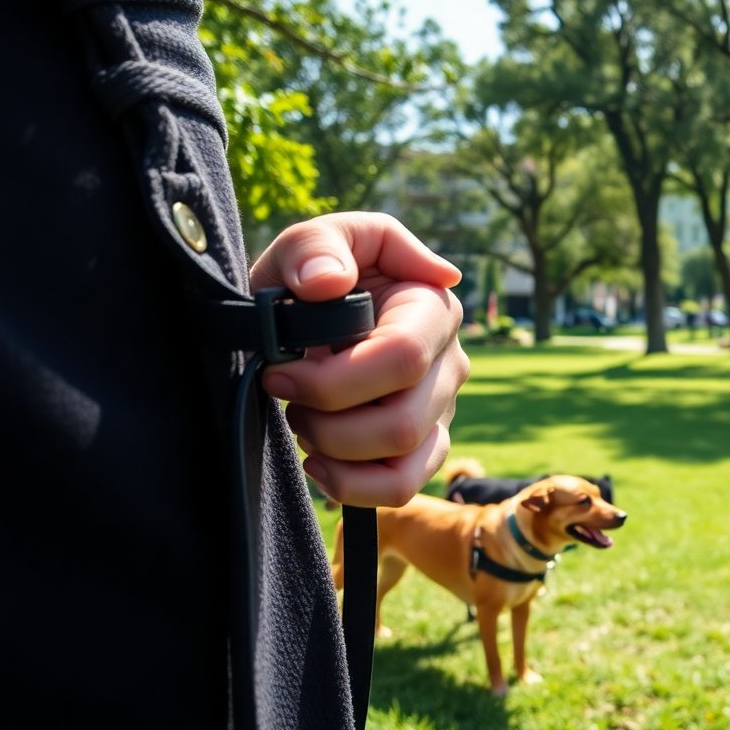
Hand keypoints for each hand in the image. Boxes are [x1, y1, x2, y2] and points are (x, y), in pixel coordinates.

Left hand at [249, 212, 469, 507]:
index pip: (405, 360)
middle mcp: (451, 361)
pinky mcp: (425, 445)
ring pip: (402, 460)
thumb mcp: (307, 242)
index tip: (278, 373)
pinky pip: (402, 486)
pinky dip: (352, 487)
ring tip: (303, 421)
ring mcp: (442, 408)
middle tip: (286, 396)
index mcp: (434, 306)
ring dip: (336, 451)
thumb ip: (315, 247)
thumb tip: (331, 281)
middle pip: (402, 422)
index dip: (335, 380)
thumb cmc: (311, 273)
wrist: (304, 311)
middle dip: (327, 421)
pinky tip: (318, 463)